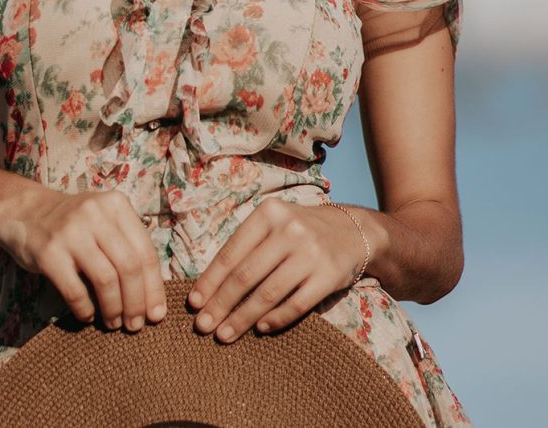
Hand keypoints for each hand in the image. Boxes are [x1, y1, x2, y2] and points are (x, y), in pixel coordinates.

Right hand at [0, 186, 166, 332]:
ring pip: (106, 280)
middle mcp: (96, 214)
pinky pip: (75, 291)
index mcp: (116, 205)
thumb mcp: (104, 220)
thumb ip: (127, 246)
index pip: (145, 251)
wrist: (25, 212)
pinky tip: (88, 316)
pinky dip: (86, 310)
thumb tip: (152, 299)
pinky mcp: (49, 252)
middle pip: (129, 267)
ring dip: (114, 309)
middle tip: (136, 325)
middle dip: (136, 303)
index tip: (157, 314)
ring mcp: (71, 232)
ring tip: (114, 323)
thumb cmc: (74, 224)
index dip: (154, 287)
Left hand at [185, 198, 365, 342]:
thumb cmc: (299, 231)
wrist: (353, 231)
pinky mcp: (328, 276)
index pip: (231, 253)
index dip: (210, 280)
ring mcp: (310, 254)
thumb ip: (246, 247)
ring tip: (224, 334)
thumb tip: (209, 286)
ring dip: (242, 318)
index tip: (194, 303)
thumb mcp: (273, 224)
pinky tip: (260, 328)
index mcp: (268, 214)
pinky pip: (296, 305)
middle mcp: (289, 230)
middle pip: (246, 276)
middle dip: (220, 304)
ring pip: (268, 293)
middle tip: (202, 326)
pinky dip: (275, 319)